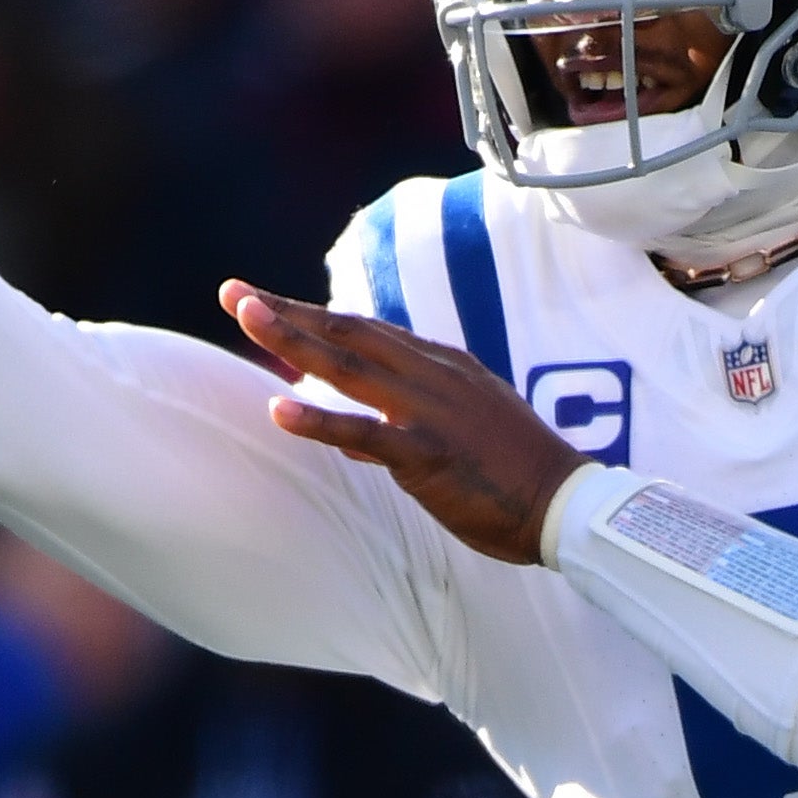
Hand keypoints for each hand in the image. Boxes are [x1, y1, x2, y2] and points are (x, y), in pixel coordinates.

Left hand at [221, 280, 585, 563]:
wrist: (565, 505)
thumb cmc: (516, 475)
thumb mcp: (462, 433)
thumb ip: (407, 423)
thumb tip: (356, 435)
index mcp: (442, 365)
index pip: (363, 330)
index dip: (310, 313)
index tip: (264, 300)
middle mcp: (433, 375)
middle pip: (346, 332)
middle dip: (286, 311)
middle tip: (232, 292)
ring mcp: (430, 411)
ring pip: (347, 367)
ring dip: (292, 340)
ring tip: (245, 319)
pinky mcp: (429, 454)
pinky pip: (365, 433)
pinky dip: (319, 420)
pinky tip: (278, 409)